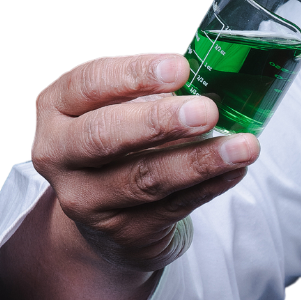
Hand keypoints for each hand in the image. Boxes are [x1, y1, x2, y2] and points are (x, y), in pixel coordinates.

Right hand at [0, 52, 259, 299]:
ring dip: (199, 161)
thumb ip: (150, 89)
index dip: (134, 74)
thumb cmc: (119, 140)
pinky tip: (235, 170)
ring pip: (144, 179)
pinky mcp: (122, 231)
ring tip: (243, 146)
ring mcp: (86, 198)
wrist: (104, 213)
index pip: (89, 83)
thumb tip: (213, 70)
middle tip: (206, 111)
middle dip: (159, 123)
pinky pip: (172, 206)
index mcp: (57, 107)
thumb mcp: (118, 105)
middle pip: (104, 136)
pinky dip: (208, 186)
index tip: (180, 68)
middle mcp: (59, 154)